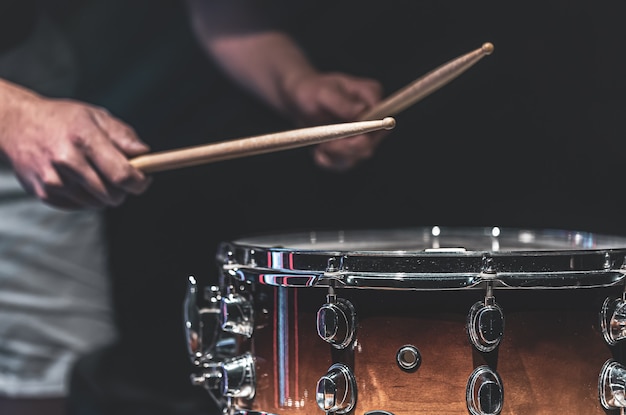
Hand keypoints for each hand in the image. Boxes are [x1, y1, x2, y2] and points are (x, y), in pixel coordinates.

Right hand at [0, 82, 150, 208]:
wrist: (17, 124)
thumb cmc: (64, 120)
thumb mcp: (96, 116)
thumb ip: (124, 136)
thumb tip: (145, 154)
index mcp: (84, 138)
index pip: (122, 174)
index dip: (139, 182)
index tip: (144, 179)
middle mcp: (67, 160)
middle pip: (112, 194)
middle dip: (123, 189)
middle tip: (118, 175)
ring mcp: (53, 179)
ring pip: (97, 204)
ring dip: (103, 193)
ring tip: (93, 172)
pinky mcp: (44, 193)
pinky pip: (79, 206)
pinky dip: (85, 197)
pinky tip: (77, 178)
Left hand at [283, 72, 386, 170]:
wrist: (301, 102)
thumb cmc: (312, 91)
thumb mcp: (323, 93)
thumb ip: (342, 103)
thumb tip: (362, 111)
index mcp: (371, 95)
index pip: (380, 119)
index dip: (366, 134)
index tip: (344, 138)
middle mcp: (373, 117)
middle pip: (370, 144)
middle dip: (345, 149)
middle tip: (324, 146)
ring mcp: (364, 135)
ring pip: (357, 157)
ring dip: (335, 156)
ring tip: (319, 146)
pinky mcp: (352, 149)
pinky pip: (344, 163)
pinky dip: (329, 161)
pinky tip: (319, 151)